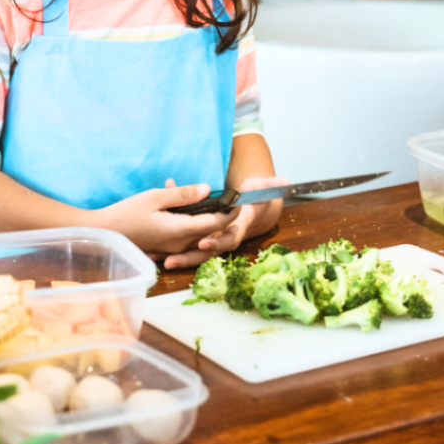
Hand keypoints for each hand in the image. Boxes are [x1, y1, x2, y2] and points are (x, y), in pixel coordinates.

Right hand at [96, 182, 238, 259]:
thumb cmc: (127, 213)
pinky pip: (188, 237)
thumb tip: (208, 189)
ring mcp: (174, 250)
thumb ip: (183, 194)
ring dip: (206, 218)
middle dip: (222, 214)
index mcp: (180, 231)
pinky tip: (183, 207)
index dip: (231, 210)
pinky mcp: (168, 249)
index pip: (216, 223)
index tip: (241, 198)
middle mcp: (181, 245)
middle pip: (211, 230)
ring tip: (205, 199)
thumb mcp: (154, 197)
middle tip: (229, 196)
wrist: (105, 233)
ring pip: (201, 234)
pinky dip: (192, 223)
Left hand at [162, 175, 289, 269]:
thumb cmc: (257, 197)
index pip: (228, 238)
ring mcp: (215, 238)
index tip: (203, 243)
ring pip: (197, 252)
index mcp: (239, 226)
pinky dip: (176, 247)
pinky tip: (158, 250)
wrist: (256, 209)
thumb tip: (285, 182)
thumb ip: (271, 186)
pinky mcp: (206, 235)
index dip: (217, 242)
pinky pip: (191, 243)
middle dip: (191, 257)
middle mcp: (226, 236)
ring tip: (161, 262)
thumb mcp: (263, 189)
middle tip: (172, 260)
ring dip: (181, 257)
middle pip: (208, 251)